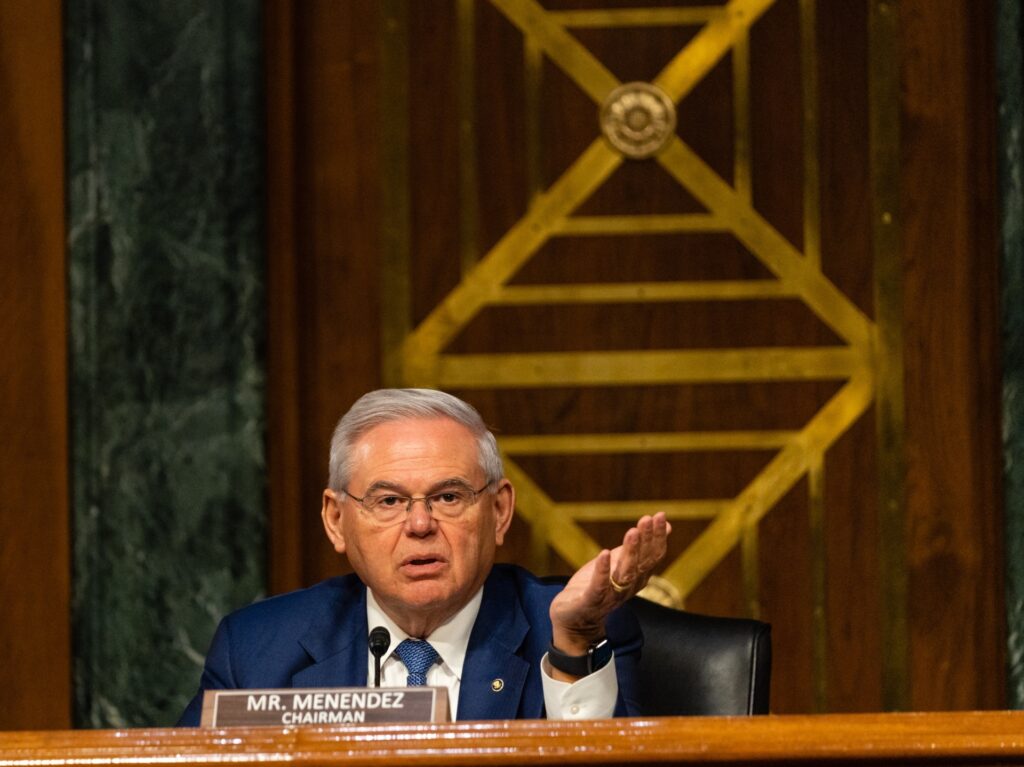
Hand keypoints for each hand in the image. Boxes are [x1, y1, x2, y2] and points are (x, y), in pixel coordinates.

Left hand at [548, 512, 670, 659]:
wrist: (574, 621)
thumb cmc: (598, 588)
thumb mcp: (621, 563)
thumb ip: (640, 547)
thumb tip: (666, 525)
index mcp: (637, 578)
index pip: (652, 557)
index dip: (656, 537)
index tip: (659, 516)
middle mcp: (628, 588)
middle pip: (641, 564)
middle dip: (646, 541)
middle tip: (648, 519)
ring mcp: (610, 596)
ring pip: (625, 574)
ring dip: (630, 553)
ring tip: (633, 531)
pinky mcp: (590, 603)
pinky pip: (598, 588)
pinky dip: (602, 571)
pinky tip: (604, 553)